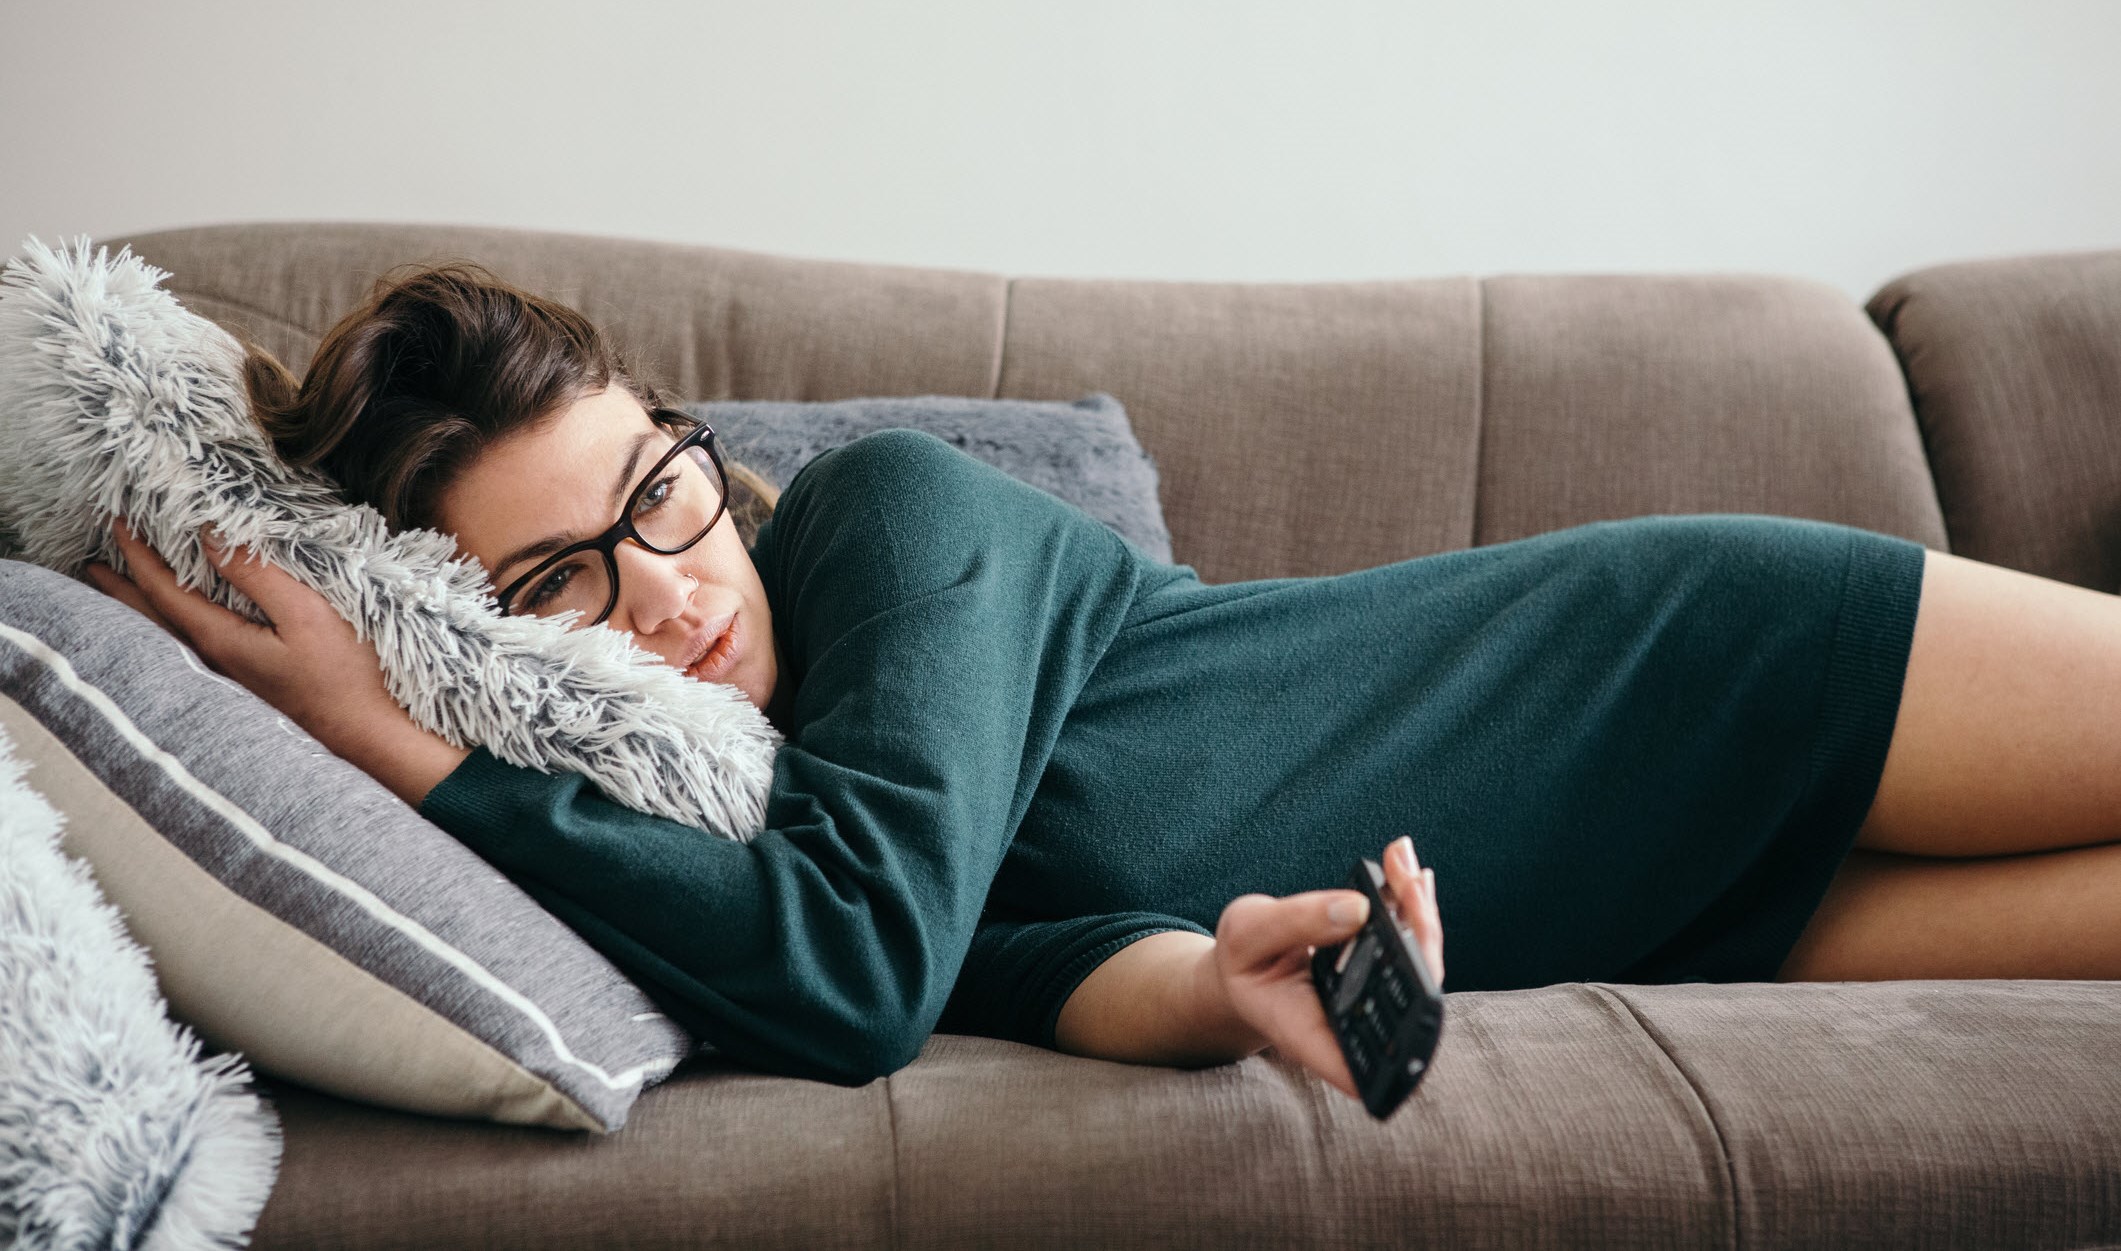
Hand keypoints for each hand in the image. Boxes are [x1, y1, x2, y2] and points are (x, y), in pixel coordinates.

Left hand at [85, 518, 469, 804]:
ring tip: (125, 595)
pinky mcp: (252, 688)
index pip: (164, 592)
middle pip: (154, 620)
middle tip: (96, 565)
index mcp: (221, 641)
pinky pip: (192, 649)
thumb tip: (210, 534)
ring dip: (143, 612)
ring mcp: (231, 681)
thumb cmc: (346, 677)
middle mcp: (215, 663)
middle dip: (125, 589)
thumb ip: (257, 573)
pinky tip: (184, 630)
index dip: (138, 556)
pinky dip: (172, 629)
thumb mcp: (307, 613)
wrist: (370, 737)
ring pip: (169, 639)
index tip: (117, 523)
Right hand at [1209, 835, 1443, 1100]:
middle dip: (1419, 937)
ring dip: (1418, 911)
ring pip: (1420, 968)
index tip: (1421, 991)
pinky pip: (1410, 946)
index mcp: (1310, 1037)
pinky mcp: (1383, 974)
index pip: (1368, 1067)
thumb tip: (1359, 909)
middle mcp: (1353, 1028)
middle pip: (1411, 1001)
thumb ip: (1295, 922)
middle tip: (1407, 884)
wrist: (1244, 961)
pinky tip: (1404, 869)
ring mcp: (1374, 1002)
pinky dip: (1409, 905)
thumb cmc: (1242, 959)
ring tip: (1402, 862)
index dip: (1404, 1044)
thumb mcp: (1247, 934)